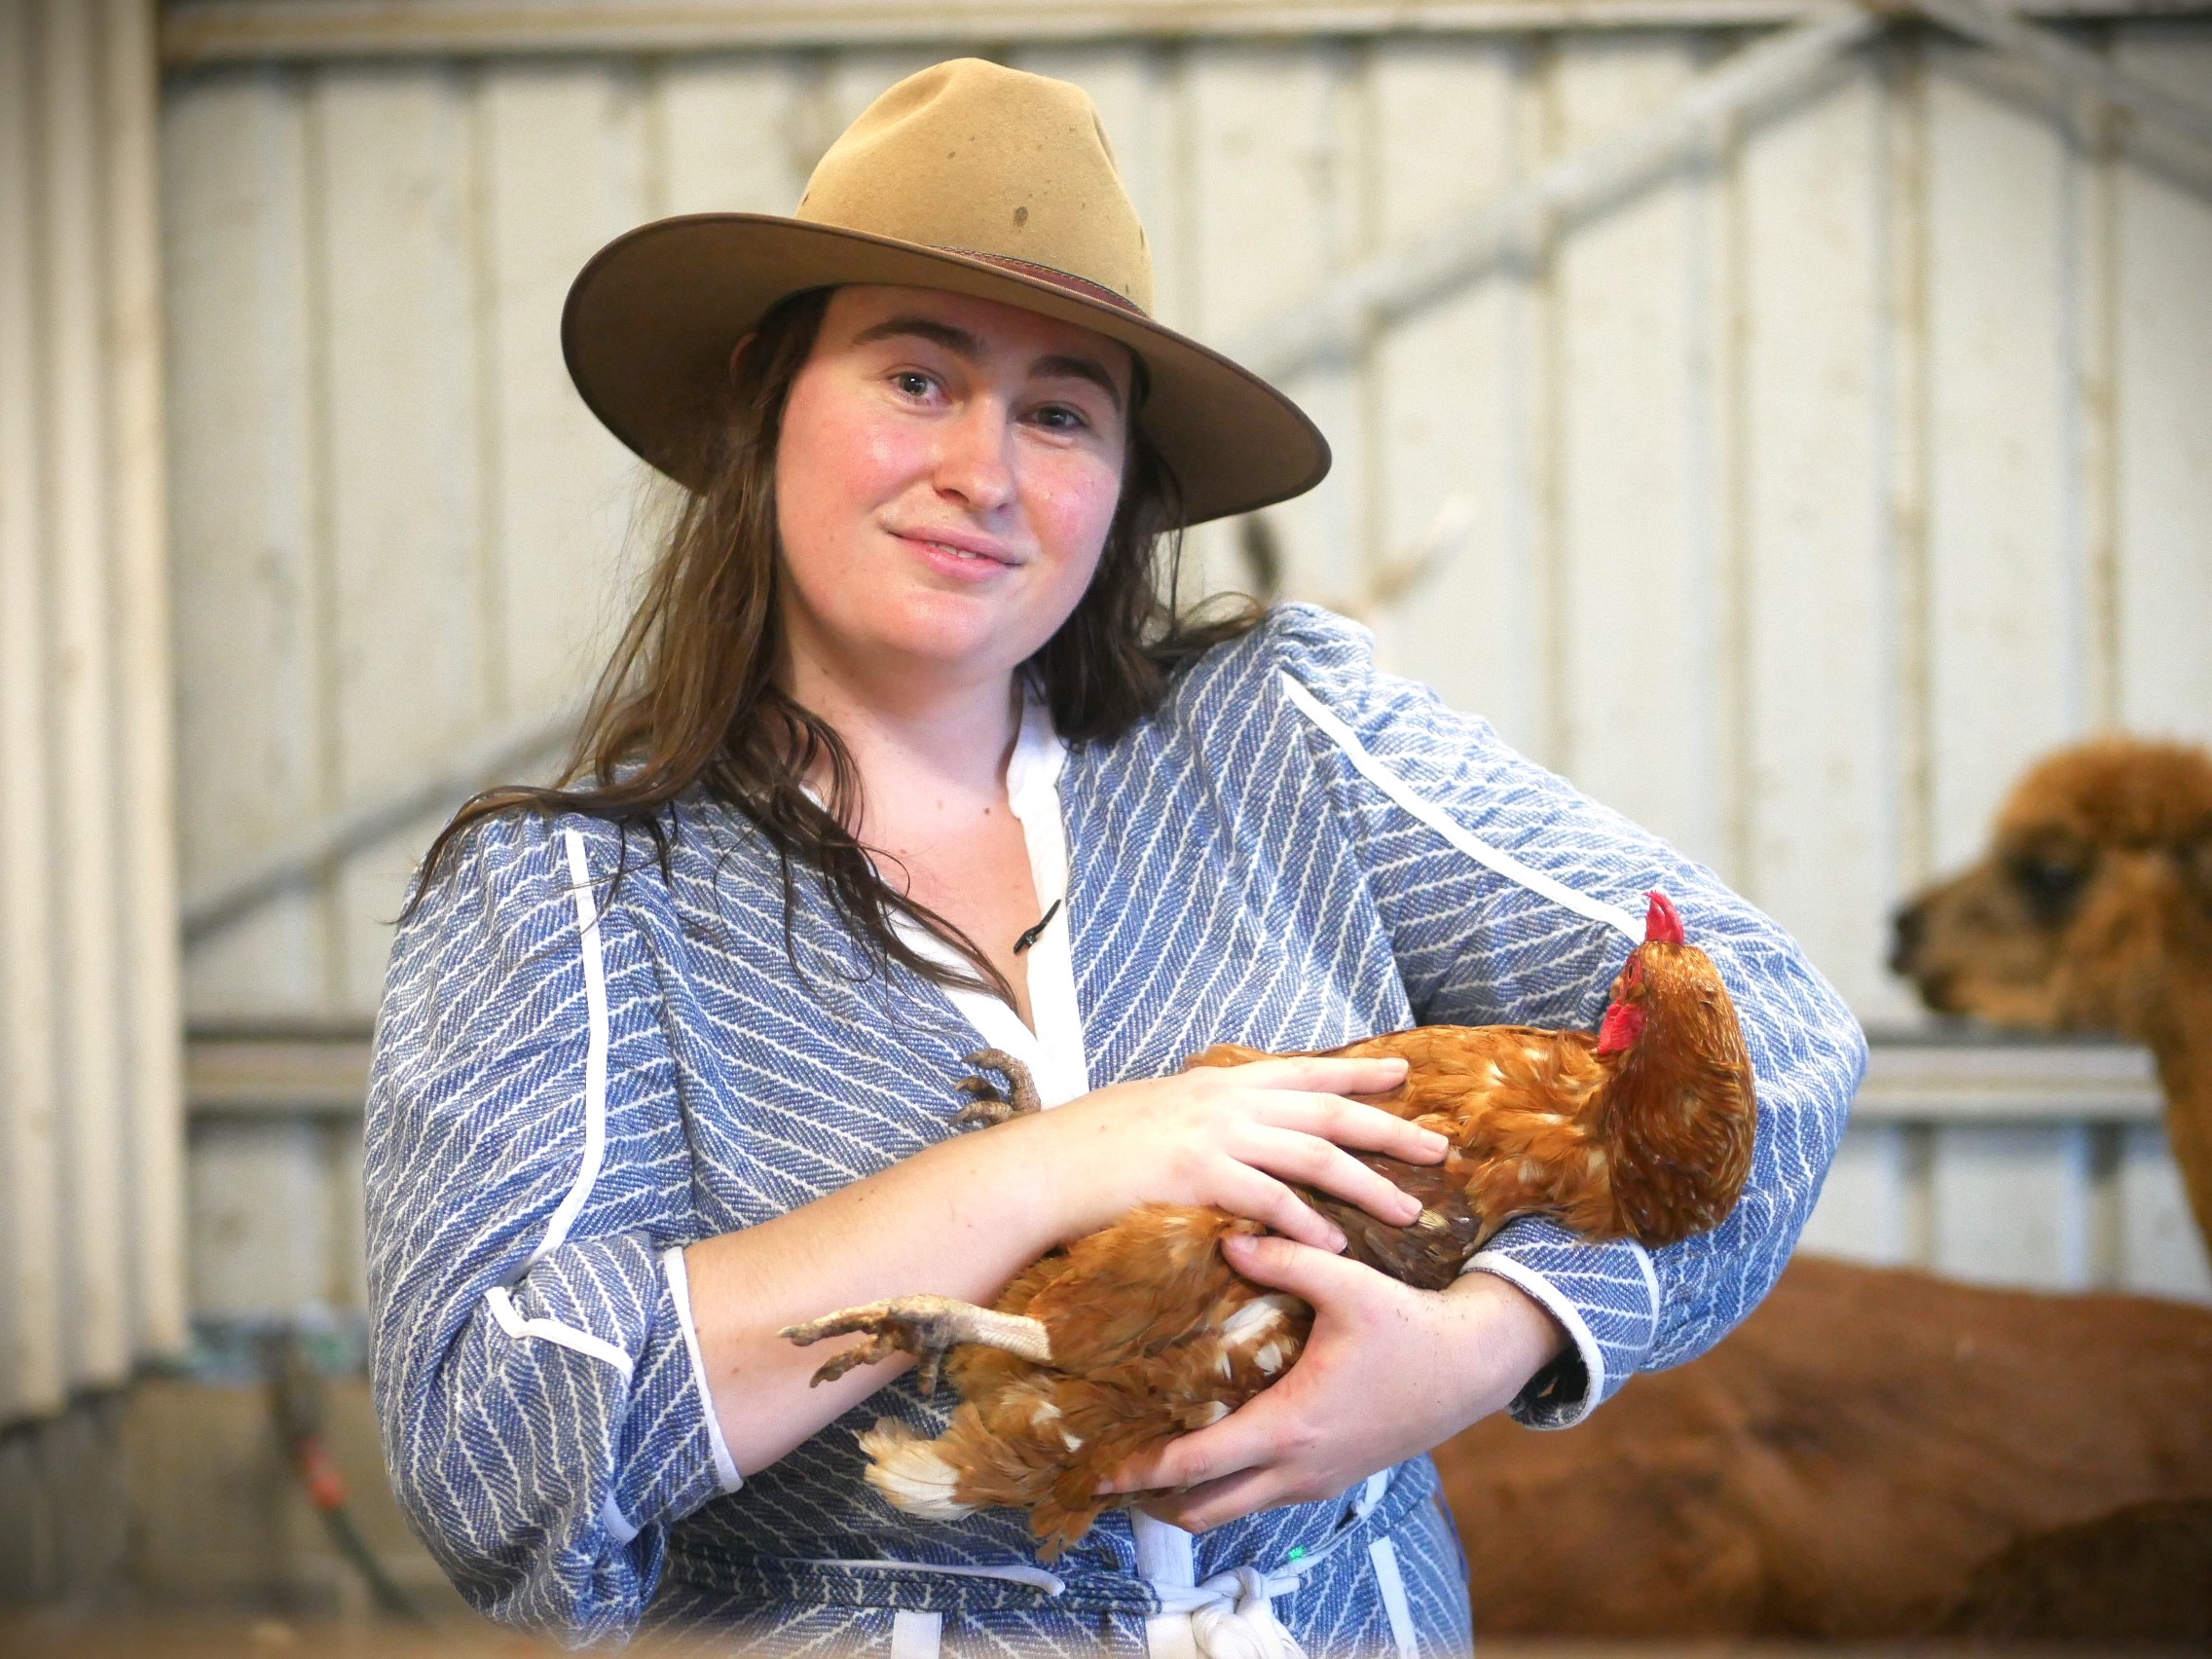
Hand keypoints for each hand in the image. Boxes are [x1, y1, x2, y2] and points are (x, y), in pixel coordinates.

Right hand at [1005, 1057, 1446, 1250]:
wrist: (1044, 1167)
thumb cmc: (1093, 1148)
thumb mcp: (1156, 1111)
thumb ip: (1201, 1114)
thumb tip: (1228, 1123)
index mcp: (1220, 1083)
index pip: (1306, 1071)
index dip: (1359, 1071)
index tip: (1405, 1073)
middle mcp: (1227, 1102)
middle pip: (1328, 1113)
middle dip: (1388, 1130)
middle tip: (1437, 1148)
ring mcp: (1215, 1136)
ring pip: (1312, 1157)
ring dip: (1365, 1185)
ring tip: (1407, 1211)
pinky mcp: (1199, 1177)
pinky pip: (1269, 1200)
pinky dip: (1306, 1222)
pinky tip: (1336, 1244)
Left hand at [1102, 1232, 1566, 1530]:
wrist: (1473, 1366)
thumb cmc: (1410, 1326)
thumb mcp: (1347, 1283)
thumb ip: (1283, 1256)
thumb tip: (1223, 1233)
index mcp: (1291, 1425)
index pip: (1197, 1465)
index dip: (1141, 1470)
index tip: (1094, 1468)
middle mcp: (1298, 1467)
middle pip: (1203, 1510)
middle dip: (1151, 1499)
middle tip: (1104, 1471)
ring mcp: (1316, 1480)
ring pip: (1233, 1508)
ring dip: (1188, 1494)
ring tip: (1145, 1459)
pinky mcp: (1331, 1475)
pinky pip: (1262, 1494)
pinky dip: (1226, 1484)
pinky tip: (1209, 1443)